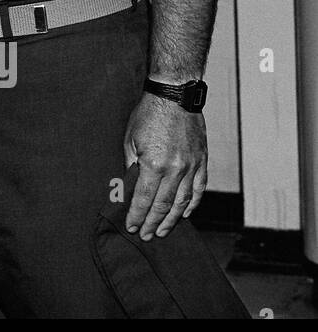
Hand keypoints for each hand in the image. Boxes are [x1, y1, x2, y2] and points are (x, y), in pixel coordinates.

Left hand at [123, 91, 207, 239]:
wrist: (175, 96)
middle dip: (152, 223)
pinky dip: (192, 205)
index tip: (131, 227)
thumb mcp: (130, 139)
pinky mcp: (202, 162)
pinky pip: (198, 190)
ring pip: (182, 202)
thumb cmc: (148, 115)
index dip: (137, 215)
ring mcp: (191, 167)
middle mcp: (174, 169)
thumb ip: (131, 165)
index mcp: (153, 164)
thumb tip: (130, 186)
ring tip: (162, 231)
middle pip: (162, 205)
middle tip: (145, 235)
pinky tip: (184, 215)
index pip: (143, 199)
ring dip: (171, 220)